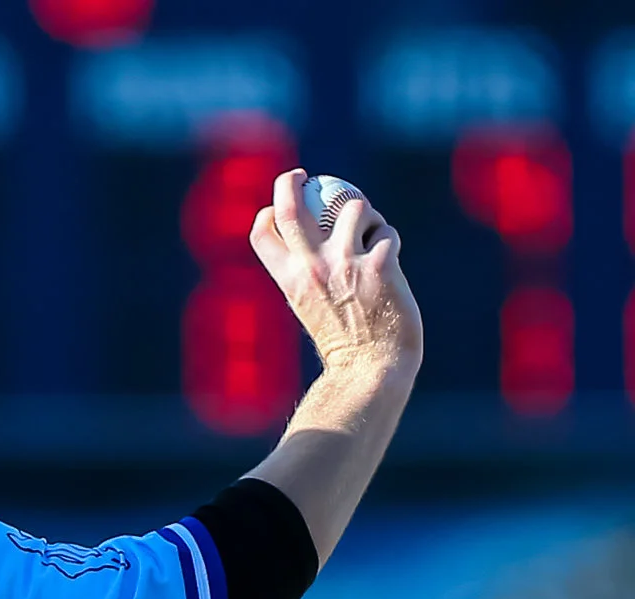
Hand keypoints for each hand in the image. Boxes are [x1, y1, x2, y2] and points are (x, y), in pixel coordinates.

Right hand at [251, 169, 423, 378]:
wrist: (370, 369)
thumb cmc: (343, 344)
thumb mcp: (310, 308)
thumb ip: (307, 276)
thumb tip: (308, 248)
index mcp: (289, 280)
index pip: (263, 233)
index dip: (268, 212)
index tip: (277, 205)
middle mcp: (312, 267)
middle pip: (292, 207)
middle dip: (292, 182)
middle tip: (304, 175)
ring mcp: (345, 263)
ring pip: (353, 207)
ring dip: (366, 214)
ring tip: (370, 235)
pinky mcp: (379, 263)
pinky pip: (386, 232)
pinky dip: (388, 240)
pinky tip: (389, 263)